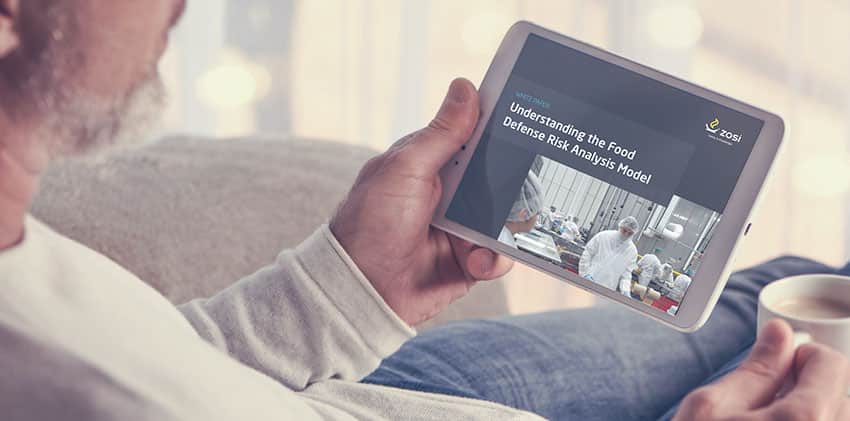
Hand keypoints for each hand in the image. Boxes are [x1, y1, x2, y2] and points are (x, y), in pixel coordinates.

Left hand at [330, 79, 512, 325]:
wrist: (361, 290)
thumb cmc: (371, 224)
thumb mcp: (405, 169)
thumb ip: (441, 134)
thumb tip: (464, 86)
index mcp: (431, 162)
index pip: (474, 135)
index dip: (500, 126)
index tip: (531, 116)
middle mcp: (450, 191)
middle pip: (499, 175)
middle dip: (517, 179)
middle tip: (537, 180)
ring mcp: (461, 226)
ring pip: (505, 217)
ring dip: (507, 226)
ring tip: (496, 233)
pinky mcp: (468, 261)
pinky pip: (498, 255)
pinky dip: (493, 260)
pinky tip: (477, 262)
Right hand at [675, 319, 849, 419]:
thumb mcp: (709, 408)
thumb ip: (754, 369)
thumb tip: (780, 332)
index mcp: (806, 417)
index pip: (831, 362)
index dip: (799, 356)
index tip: (775, 367)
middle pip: (843, 391)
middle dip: (810, 384)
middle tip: (771, 396)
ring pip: (838, 415)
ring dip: (814, 408)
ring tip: (772, 419)